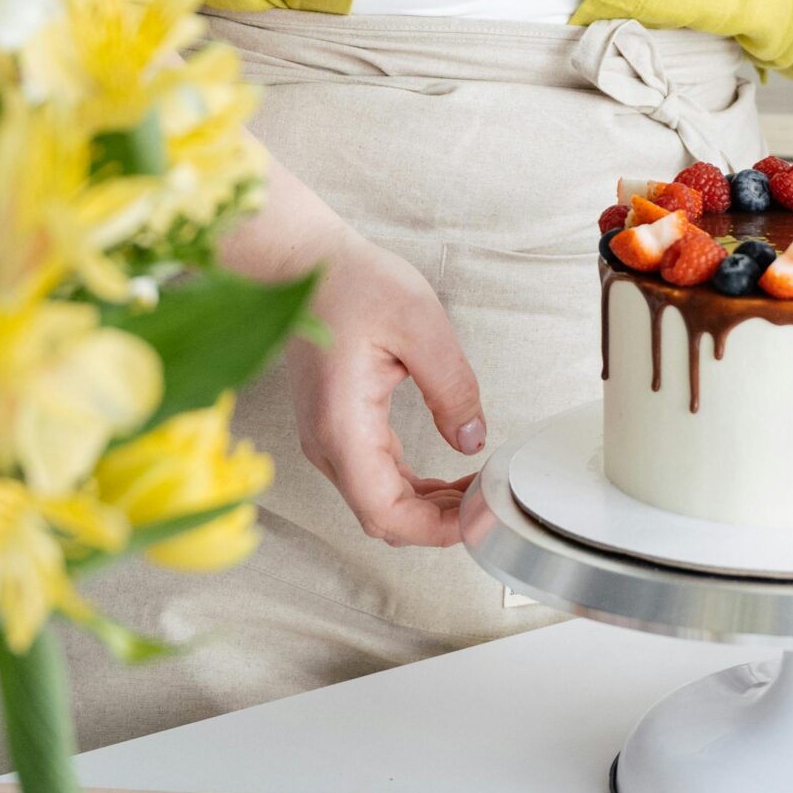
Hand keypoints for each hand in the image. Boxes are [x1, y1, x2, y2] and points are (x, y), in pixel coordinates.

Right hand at [287, 227, 485, 547]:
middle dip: (440, 522)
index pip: (386, 513)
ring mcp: (328, 439)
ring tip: (477, 489)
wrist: (302, 263)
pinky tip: (446, 476)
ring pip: (379, 501)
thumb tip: (472, 440)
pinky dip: (412, 487)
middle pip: (384, 516)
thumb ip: (452, 388)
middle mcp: (328, 444)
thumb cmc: (350, 284)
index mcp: (344, 427)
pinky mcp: (335, 428)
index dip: (436, 530)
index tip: (479, 517)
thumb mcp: (419, 326)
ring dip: (429, 506)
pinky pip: (375, 477)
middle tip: (490, 502)